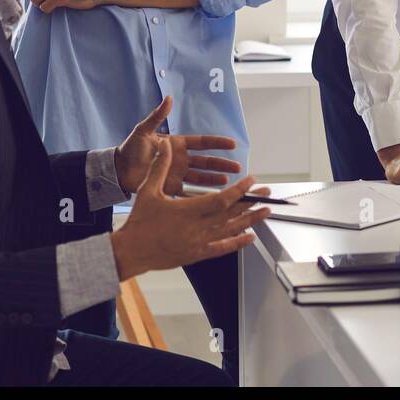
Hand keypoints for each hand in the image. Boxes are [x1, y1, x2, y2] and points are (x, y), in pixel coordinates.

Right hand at [109, 142, 271, 278]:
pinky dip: (238, 242)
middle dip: (251, 202)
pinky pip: (222, 248)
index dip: (239, 190)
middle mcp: (197, 228)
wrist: (131, 251)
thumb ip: (160, 166)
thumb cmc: (140, 220)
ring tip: (267, 212)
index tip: (251, 180)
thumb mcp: (148, 190)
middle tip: (267, 194)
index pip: (221, 200)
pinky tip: (251, 237)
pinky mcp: (197, 254)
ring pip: (231, 230)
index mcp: (188, 210)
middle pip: (232, 214)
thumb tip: (165, 145)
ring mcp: (199, 243)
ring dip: (251, 220)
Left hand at [113, 96, 240, 194]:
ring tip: (229, 182)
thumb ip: (157, 116)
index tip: (232, 144)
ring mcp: (177, 174)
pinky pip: (188, 192)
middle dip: (222, 164)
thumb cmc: (130, 148)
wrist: (117, 170)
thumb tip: (169, 98)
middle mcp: (180, 160)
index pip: (202, 143)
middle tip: (238, 167)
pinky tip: (210, 198)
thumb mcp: (143, 130)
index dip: (217, 143)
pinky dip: (199, 195)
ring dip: (214, 179)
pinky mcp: (170, 188)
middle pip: (206, 162)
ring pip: (201, 178)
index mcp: (177, 144)